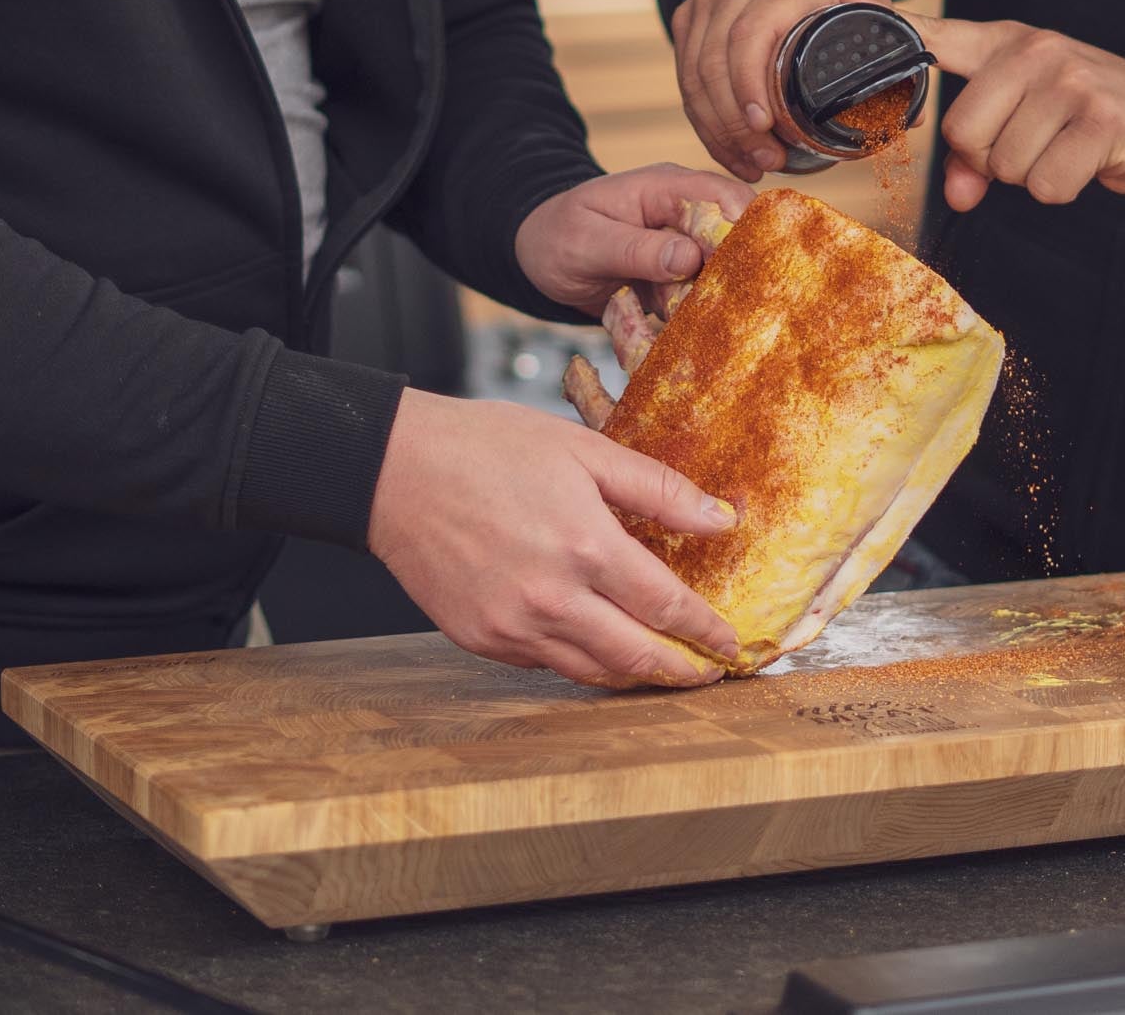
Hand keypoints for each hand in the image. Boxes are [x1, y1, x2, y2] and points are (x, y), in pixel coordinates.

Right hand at [366, 388, 743, 686]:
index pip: (667, 607)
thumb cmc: (487, 448)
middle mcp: (552, 599)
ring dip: (634, 676)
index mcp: (586, 547)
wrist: (394, 471)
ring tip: (663, 672)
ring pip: (592, 672)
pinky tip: (597, 648)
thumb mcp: (583, 450)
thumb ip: (658, 489)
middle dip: (681, 671)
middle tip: (709, 675)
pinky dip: (579, 661)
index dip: (706, 631)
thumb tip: (722, 518)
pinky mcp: (482, 640)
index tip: (731, 643)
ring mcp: (513, 627)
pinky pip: (546, 664)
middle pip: (636, 656)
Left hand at [515, 165, 751, 311]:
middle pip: (735, 240)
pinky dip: (690, 320)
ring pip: (720, 278)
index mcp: (665, 188)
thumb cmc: (556, 236)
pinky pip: (697, 302)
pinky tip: (677, 337)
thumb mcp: (586, 241)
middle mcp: (683, 216)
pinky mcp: (676, 282)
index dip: (741, 232)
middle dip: (734, 276)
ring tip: (685, 330)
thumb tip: (691, 257)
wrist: (537, 256)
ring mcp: (682, 251)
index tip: (739, 274)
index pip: (724, 199)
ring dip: (709, 305)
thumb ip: (636, 249)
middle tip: (721, 312)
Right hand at [669, 0, 886, 178]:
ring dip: (717, 128)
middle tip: (766, 160)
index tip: (765, 126)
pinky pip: (686, 75)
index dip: (750, 83)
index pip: (751, 33)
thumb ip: (889, 56)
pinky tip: (727, 147)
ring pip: (693, 73)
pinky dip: (703, 117)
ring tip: (751, 163)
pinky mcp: (690, 17)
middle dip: (734, 122)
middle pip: (715, 61)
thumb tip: (915, 118)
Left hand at [918, 15, 1124, 260]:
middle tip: (1036, 144)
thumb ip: (980, 154)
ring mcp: (1069, 81)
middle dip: (993, 160)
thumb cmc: (1092, 120)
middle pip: (964, 132)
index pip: (937, 33)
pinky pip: (1045, 183)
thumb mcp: (1031, 122)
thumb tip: (957, 193)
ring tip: (1067, 148)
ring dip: (1033, 175)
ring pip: (1004, 164)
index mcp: (1008, 44)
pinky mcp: (1100, 119)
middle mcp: (1035, 52)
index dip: (889, 25)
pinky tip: (1088, 163)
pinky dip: (1063, 189)